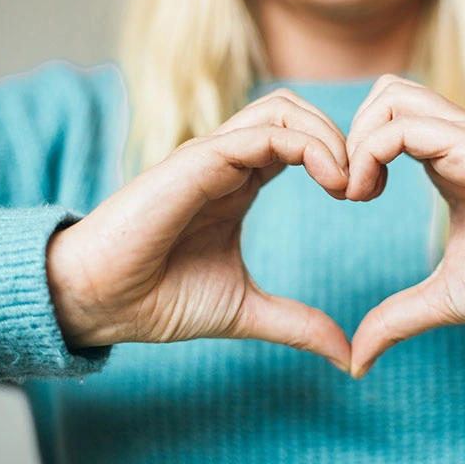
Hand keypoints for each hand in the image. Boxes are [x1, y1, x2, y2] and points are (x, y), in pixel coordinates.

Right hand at [46, 88, 351, 370]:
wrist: (99, 304)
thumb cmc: (160, 299)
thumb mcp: (246, 310)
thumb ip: (297, 323)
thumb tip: (345, 354)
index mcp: (240, 181)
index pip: (299, 140)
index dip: (339, 157)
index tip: (364, 195)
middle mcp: (228, 160)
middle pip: (297, 111)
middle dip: (342, 137)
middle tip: (365, 185)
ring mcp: (212, 155)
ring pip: (283, 109)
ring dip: (328, 135)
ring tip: (347, 182)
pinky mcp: (197, 160)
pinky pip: (262, 132)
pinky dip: (307, 145)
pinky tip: (330, 180)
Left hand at [345, 75, 464, 377]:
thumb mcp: (444, 297)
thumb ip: (398, 317)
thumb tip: (358, 358)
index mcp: (448, 160)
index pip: (388, 118)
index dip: (355, 150)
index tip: (348, 198)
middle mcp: (456, 139)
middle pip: (386, 92)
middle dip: (349, 133)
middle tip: (346, 188)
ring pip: (391, 94)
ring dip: (356, 139)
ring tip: (356, 191)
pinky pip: (403, 126)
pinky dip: (369, 152)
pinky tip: (368, 194)